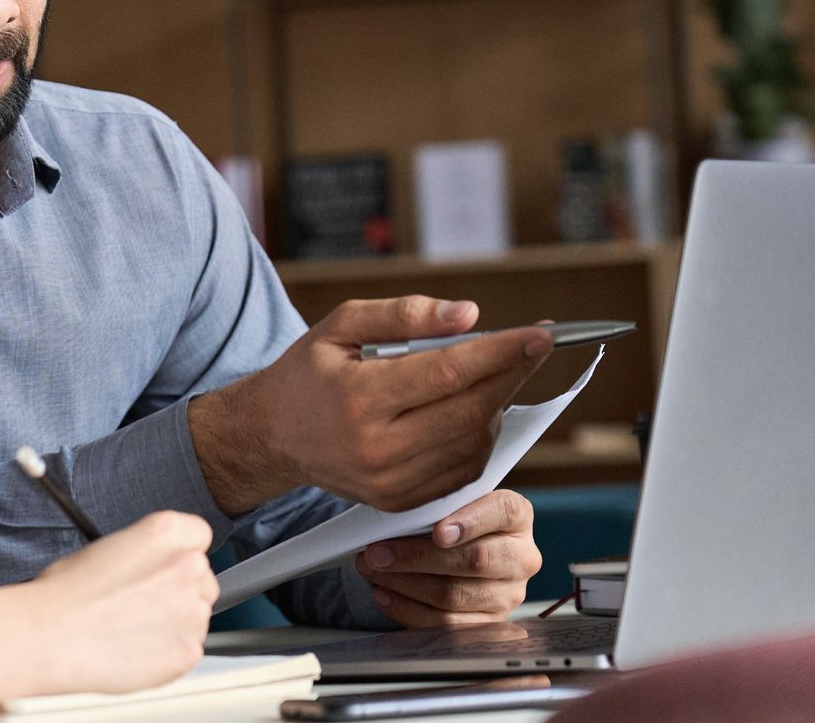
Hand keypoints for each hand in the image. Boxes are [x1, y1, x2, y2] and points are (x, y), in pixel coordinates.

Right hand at [30, 512, 217, 695]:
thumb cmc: (66, 594)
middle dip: (179, 589)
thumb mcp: (105, 548)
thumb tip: (151, 567)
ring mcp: (192, 612)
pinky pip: (188, 649)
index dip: (180, 552)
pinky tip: (135, 648)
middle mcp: (188, 567)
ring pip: (196, 615)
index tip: (166, 565)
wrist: (50, 637)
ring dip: (174, 621)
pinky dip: (168, 652)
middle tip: (143, 602)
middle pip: (202, 576)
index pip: (198, 534)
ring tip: (131, 628)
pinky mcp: (188, 651)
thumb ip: (143, 553)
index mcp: (166, 532)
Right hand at [190, 296, 551, 513]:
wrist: (272, 435)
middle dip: (512, 376)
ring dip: (496, 405)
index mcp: (359, 397)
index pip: (448, 373)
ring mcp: (389, 481)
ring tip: (490, 374)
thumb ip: (404, 314)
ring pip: (474, 443)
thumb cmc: (309, 372)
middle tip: (533, 347)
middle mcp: (376, 447)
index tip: (542, 334)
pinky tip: (469, 410)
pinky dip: (479, 437)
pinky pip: (463, 470)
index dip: (501, 353)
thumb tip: (470, 315)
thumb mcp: (341, 324)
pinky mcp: (399, 501)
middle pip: (471, 412)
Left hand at [355, 490, 541, 626]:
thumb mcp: (449, 503)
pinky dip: (408, 609)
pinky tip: (383, 594)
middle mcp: (521, 556)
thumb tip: (392, 513)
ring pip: (454, 594)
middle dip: (417, 557)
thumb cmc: (449, 520)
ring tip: (371, 570)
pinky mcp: (490, 623)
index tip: (438, 532)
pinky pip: (446, 624)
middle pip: (474, 560)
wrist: (462, 551)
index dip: (470, 522)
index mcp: (517, 516)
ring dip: (404, 583)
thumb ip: (434, 503)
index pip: (503, 511)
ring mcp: (509, 594)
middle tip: (377, 552)